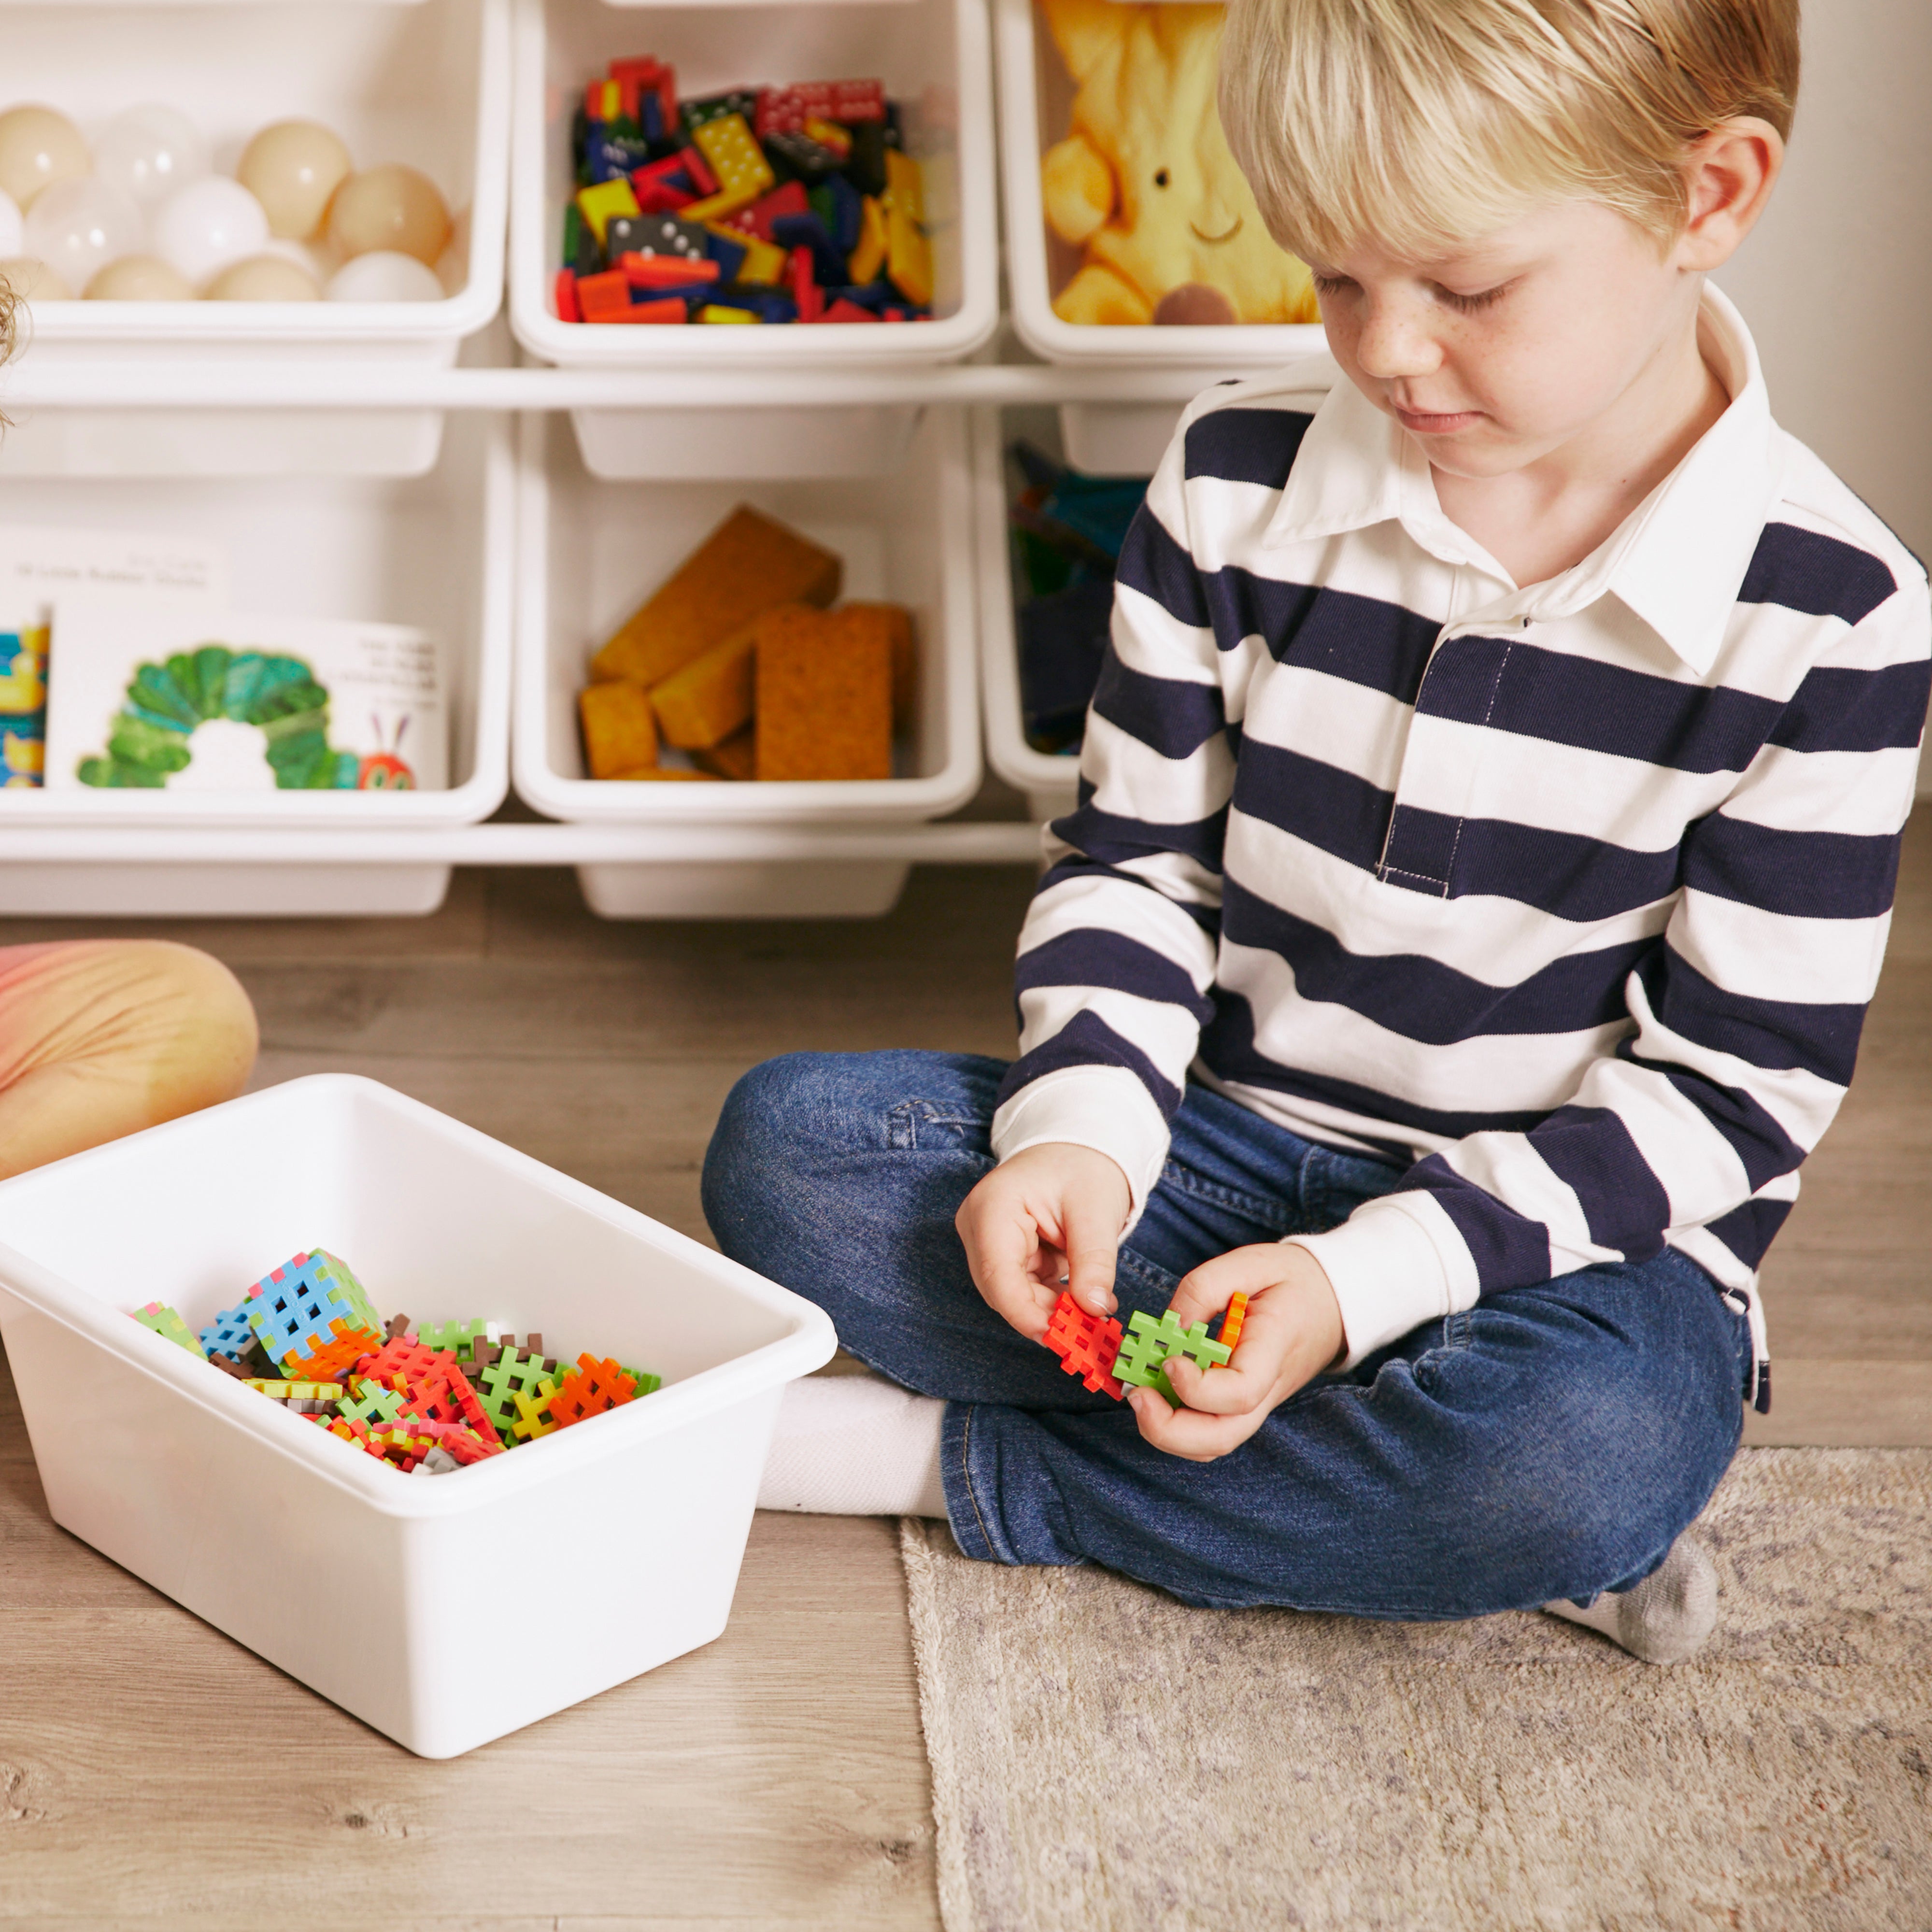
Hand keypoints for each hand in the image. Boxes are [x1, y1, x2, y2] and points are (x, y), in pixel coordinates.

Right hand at [955, 1142, 1130, 1340]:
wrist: (1080, 1146)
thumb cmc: (1085, 1167)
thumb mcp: (1097, 1212)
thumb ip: (1094, 1262)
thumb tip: (1094, 1310)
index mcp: (993, 1207)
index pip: (998, 1275)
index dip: (1025, 1314)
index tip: (1059, 1338)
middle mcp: (979, 1226)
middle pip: (1002, 1290)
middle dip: (1044, 1314)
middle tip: (1089, 1333)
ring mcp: (988, 1240)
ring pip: (1013, 1295)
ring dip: (1051, 1309)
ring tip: (1095, 1314)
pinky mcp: (1004, 1252)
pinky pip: (1023, 1288)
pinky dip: (1052, 1299)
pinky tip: (1083, 1299)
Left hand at [1129, 1243, 1344, 1461]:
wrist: (1330, 1302)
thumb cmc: (1291, 1282)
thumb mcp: (1250, 1263)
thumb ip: (1203, 1289)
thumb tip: (1168, 1326)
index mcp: (1274, 1351)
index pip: (1239, 1393)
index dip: (1197, 1388)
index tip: (1170, 1359)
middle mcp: (1266, 1390)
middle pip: (1220, 1438)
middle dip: (1168, 1429)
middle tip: (1137, 1394)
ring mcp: (1255, 1404)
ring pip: (1212, 1445)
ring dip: (1167, 1433)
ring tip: (1141, 1394)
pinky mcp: (1242, 1406)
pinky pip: (1209, 1434)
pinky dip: (1176, 1427)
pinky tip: (1156, 1393)